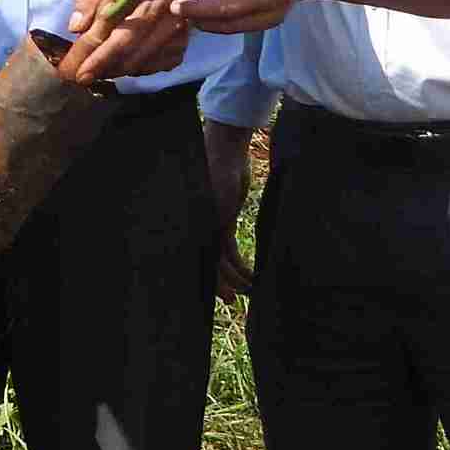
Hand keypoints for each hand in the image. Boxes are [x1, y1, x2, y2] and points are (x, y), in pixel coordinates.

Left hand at [61, 0, 190, 83]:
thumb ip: (87, 4)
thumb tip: (75, 27)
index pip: (118, 29)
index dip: (96, 53)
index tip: (76, 70)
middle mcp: (166, 13)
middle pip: (128, 48)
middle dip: (101, 66)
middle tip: (80, 78)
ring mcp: (176, 33)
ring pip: (138, 63)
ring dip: (112, 70)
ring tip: (94, 71)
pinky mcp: (179, 50)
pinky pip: (150, 69)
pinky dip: (130, 71)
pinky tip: (117, 66)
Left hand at [201, 119, 256, 300]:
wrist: (226, 148)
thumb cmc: (227, 169)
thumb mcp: (225, 197)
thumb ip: (223, 216)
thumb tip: (227, 232)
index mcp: (198, 220)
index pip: (200, 254)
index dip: (211, 275)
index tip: (223, 290)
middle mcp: (197, 224)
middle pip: (205, 263)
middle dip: (219, 285)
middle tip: (233, 301)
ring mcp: (205, 223)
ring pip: (216, 264)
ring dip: (234, 281)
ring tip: (249, 292)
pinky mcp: (217, 220)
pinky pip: (227, 254)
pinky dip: (239, 269)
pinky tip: (252, 277)